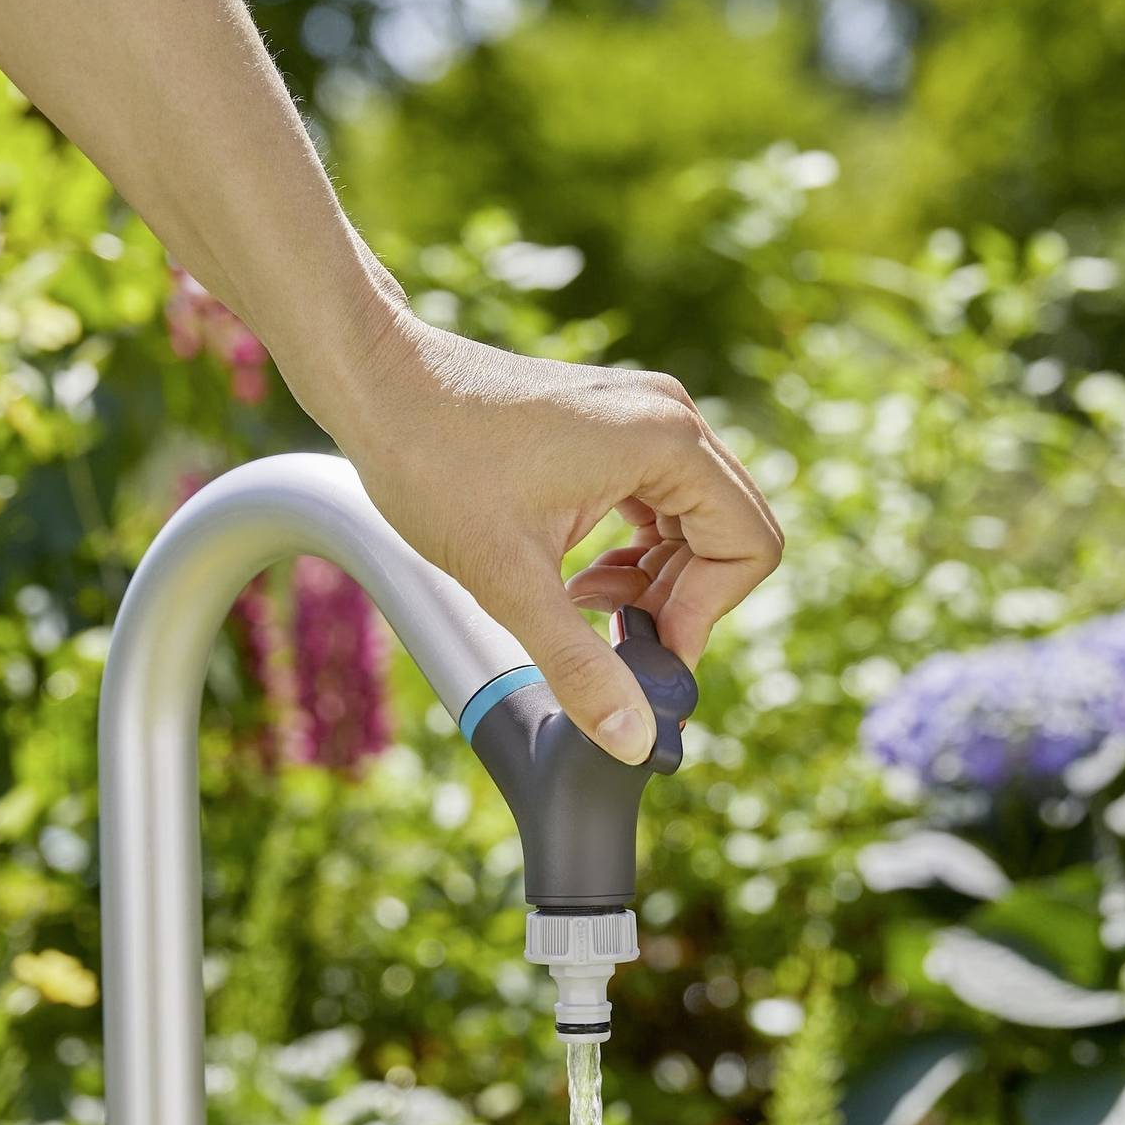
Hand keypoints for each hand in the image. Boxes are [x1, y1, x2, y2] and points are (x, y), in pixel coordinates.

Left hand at [313, 308, 782, 764]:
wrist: (376, 385)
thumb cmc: (432, 462)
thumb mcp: (508, 579)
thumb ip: (579, 663)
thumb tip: (635, 739)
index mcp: (664, 441)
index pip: (749, 546)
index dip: (706, 615)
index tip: (647, 655)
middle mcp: (668, 416)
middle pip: (730, 532)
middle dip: (683, 601)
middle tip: (619, 642)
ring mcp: (642, 414)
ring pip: (695, 521)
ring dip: (655, 581)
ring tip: (584, 609)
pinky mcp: (613, 424)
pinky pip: (660, 500)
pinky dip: (634, 551)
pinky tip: (579, 581)